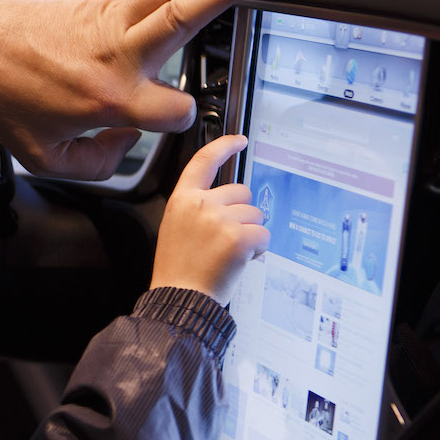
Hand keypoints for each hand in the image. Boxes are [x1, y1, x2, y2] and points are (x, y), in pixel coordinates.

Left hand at [0, 0, 268, 179]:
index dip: (180, 118)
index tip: (176, 116)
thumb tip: (127, 143)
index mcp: (104, 98)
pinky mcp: (105, 5)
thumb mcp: (44, 156)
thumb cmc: (8, 97)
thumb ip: (93, 165)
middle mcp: (113, 57)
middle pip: (177, 21)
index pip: (171, 110)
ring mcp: (110, 25)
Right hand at [151, 134, 267, 305]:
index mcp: (182, 200)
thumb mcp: (175, 229)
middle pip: (241, 192)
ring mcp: (220, 220)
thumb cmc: (178, 270)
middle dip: (242, 213)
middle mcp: (201, 204)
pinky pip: (264, 235)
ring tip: (228, 254)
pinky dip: (258, 250)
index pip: (204, 161)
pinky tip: (239, 261)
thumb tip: (229, 202)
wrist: (179, 299)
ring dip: (250, 233)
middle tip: (224, 239)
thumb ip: (197, 208)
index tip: (238, 141)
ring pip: (256, 215)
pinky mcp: (239, 237)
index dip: (224, 146)